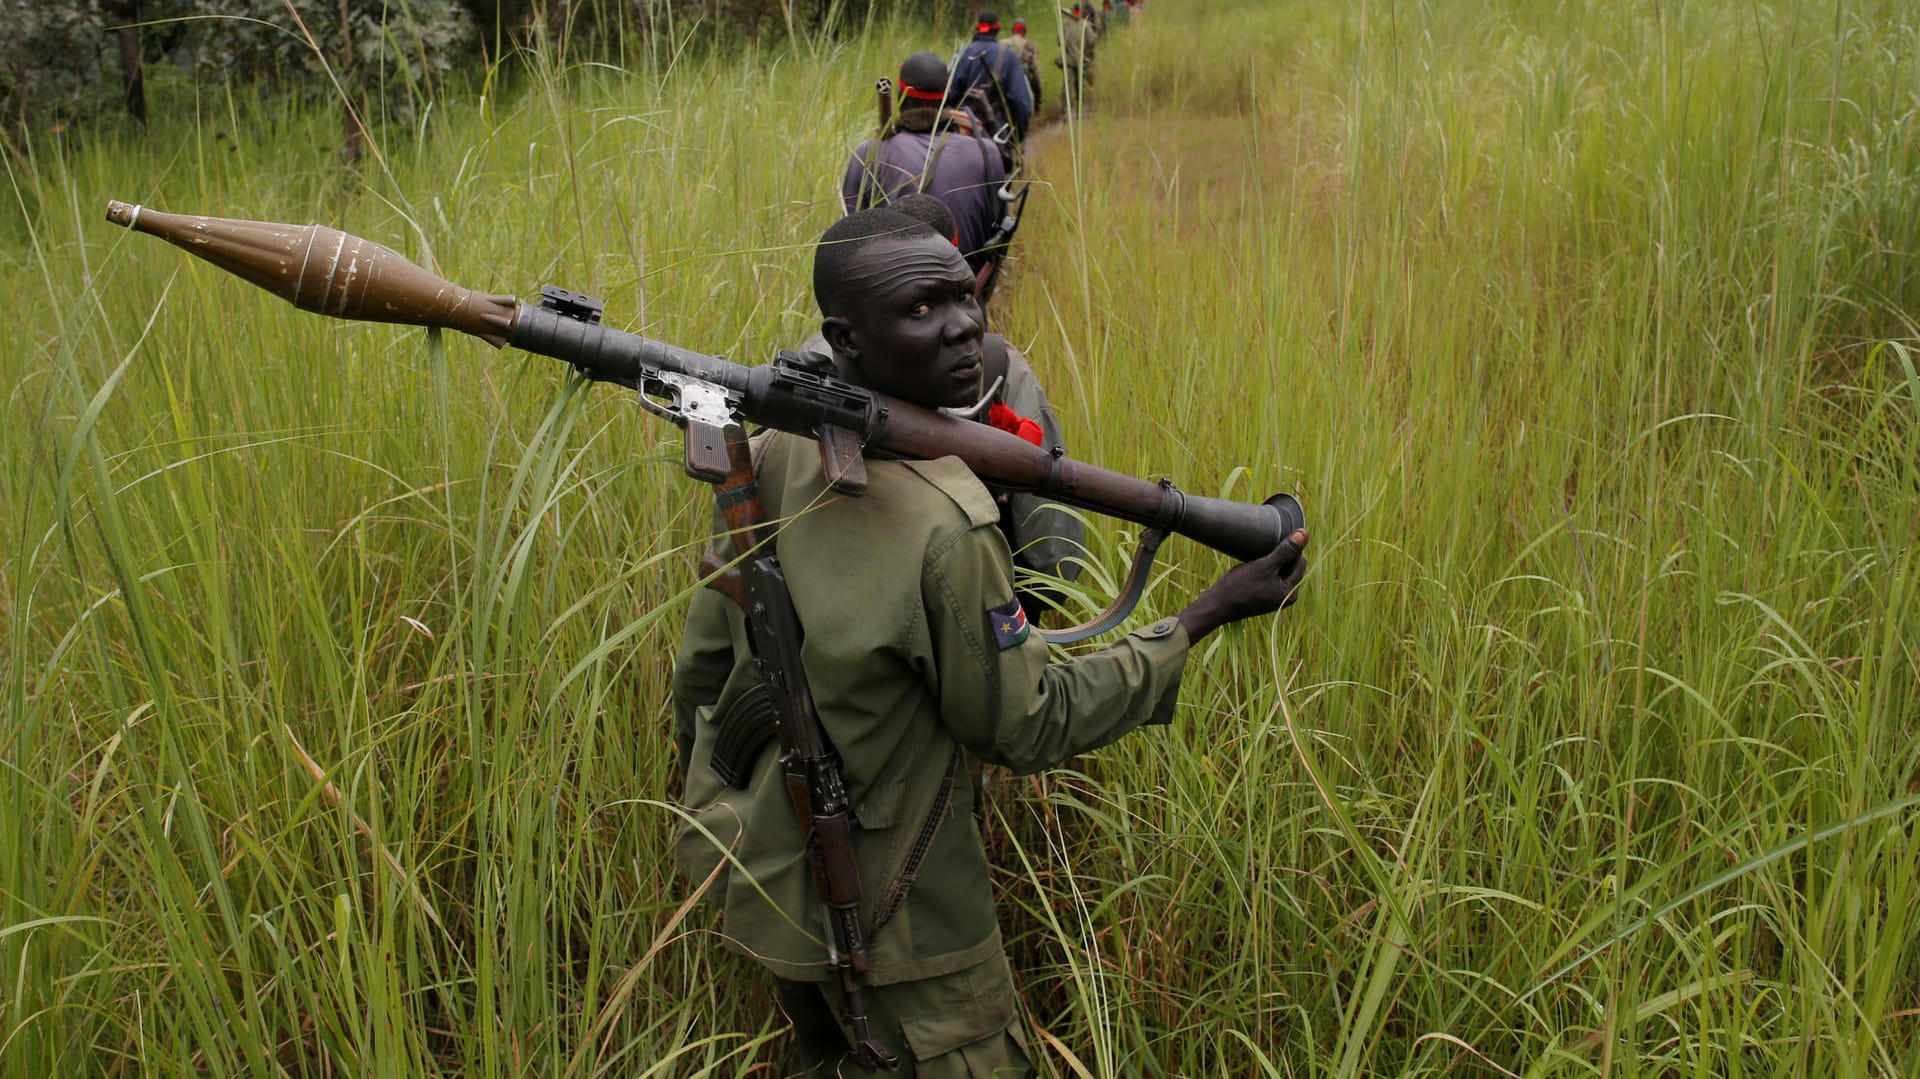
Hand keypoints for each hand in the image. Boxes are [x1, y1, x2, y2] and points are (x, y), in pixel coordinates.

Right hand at [1174, 529, 1307, 642]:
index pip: (1300, 562)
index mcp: (1290, 593)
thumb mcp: (1265, 566)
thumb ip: (1285, 551)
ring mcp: (1273, 597)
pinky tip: (1252, 565)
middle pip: (1290, 566)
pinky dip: (1264, 568)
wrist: (1216, 605)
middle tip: (1263, 549)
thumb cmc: (1240, 586)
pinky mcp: (1263, 595)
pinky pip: (1269, 576)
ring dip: (1271, 560)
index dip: (1290, 549)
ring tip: (1256, 558)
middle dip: (1280, 555)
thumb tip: (1304, 533)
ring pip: (1279, 570)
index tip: (1273, 541)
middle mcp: (1285, 597)